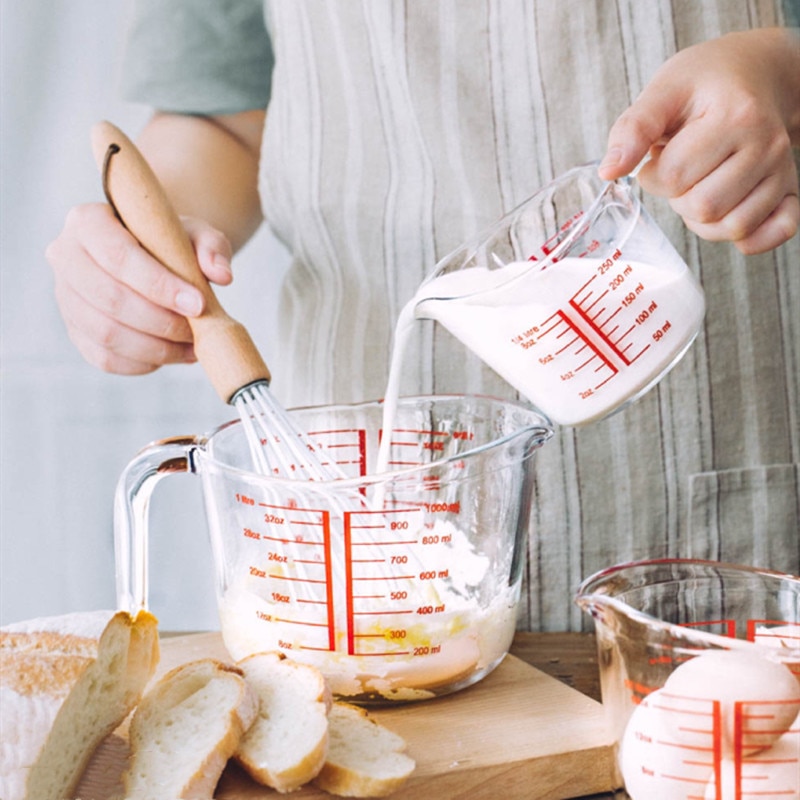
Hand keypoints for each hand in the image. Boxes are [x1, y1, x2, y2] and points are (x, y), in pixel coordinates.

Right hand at [46, 203, 232, 373]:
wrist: (154, 258)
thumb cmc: (171, 242)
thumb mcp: (196, 233)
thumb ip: (212, 248)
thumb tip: (222, 275)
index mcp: (87, 221)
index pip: (118, 256)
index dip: (159, 285)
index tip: (198, 304)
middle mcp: (66, 257)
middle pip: (110, 299)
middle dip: (161, 322)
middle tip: (197, 330)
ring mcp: (66, 297)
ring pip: (107, 334)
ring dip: (156, 348)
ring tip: (192, 346)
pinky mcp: (75, 331)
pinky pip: (105, 358)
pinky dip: (144, 363)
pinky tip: (172, 354)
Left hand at [599, 28, 799, 254]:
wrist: (756, 72)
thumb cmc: (705, 82)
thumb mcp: (663, 90)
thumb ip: (633, 130)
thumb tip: (608, 172)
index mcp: (735, 116)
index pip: (674, 177)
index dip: (653, 175)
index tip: (659, 156)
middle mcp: (766, 145)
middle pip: (704, 207)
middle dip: (678, 197)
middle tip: (682, 170)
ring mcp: (782, 169)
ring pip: (733, 227)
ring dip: (704, 219)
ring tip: (701, 185)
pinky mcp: (790, 189)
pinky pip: (776, 232)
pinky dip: (747, 236)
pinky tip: (728, 214)